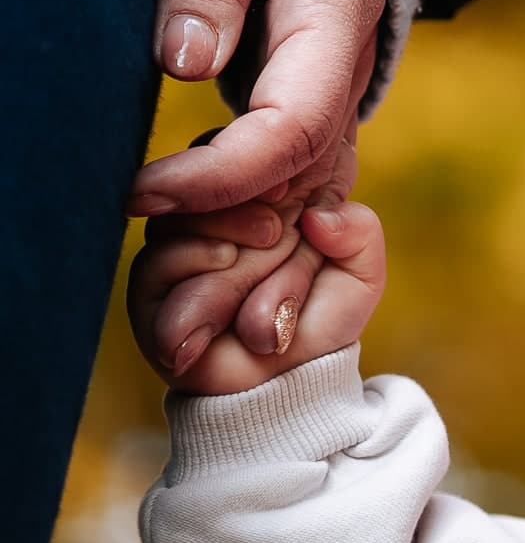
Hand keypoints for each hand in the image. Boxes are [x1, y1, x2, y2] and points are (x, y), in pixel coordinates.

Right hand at [128, 192, 386, 395]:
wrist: (291, 383)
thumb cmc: (318, 322)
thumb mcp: (359, 275)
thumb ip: (358, 234)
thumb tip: (321, 217)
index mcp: (247, 208)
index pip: (230, 159)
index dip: (257, 173)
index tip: (289, 193)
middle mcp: (202, 227)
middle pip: (198, 184)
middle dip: (243, 211)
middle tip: (277, 233)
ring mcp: (171, 259)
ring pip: (174, 221)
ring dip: (225, 245)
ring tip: (254, 265)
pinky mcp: (149, 298)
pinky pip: (154, 264)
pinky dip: (195, 267)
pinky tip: (224, 269)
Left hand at [131, 0, 383, 217]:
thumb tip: (184, 63)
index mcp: (336, 15)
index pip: (292, 126)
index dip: (221, 174)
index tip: (143, 189)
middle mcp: (351, 67)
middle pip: (302, 169)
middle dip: (222, 206)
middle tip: (132, 204)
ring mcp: (341, 87)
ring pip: (304, 181)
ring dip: (235, 206)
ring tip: (157, 199)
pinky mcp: (318, 97)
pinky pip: (294, 167)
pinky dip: (246, 191)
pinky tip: (187, 185)